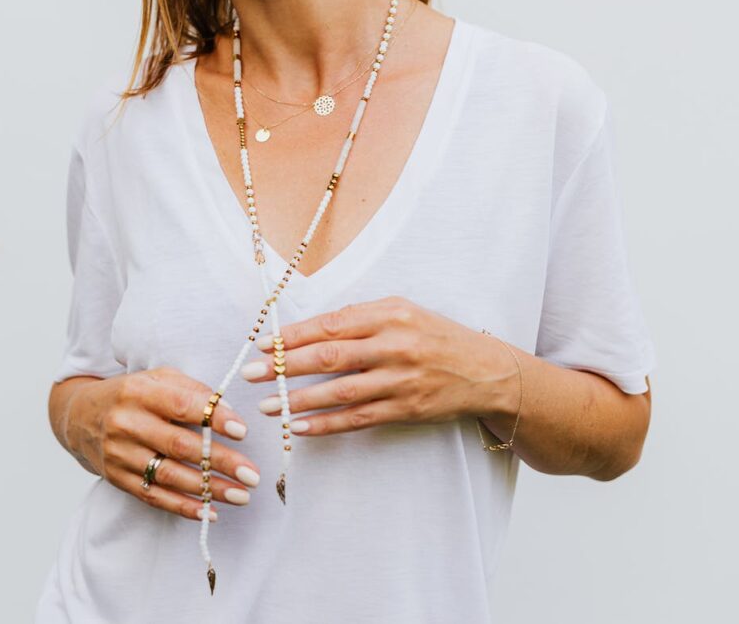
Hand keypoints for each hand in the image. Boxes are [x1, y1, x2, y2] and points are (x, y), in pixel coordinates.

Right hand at [59, 367, 260, 520]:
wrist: (80, 416)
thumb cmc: (133, 395)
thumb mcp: (157, 378)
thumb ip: (192, 391)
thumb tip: (230, 415)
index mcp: (139, 391)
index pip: (181, 405)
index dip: (213, 418)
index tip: (243, 431)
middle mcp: (126, 423)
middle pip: (179, 445)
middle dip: (220, 461)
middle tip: (252, 474)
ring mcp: (119, 454)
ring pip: (169, 475)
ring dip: (208, 489)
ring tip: (241, 495)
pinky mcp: (117, 478)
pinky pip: (154, 496)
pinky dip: (183, 507)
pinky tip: (210, 512)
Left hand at [240, 296, 518, 435]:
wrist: (487, 371)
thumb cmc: (436, 336)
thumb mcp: (404, 311)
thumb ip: (362, 316)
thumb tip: (311, 329)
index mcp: (390, 314)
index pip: (330, 325)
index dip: (292, 336)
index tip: (262, 344)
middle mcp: (395, 345)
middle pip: (329, 357)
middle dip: (283, 366)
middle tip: (251, 373)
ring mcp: (401, 380)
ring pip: (340, 391)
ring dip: (299, 400)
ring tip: (267, 405)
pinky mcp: (407, 409)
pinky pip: (358, 418)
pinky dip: (326, 424)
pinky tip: (300, 427)